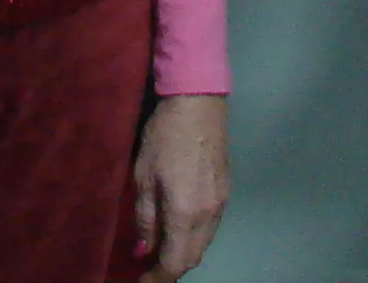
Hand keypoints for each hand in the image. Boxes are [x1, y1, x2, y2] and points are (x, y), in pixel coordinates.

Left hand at [129, 93, 228, 280]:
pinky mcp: (226, 193)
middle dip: (171, 268)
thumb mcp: (143, 175)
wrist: (199, 103)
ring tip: (162, 248)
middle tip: (149, 267)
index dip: (157, 278)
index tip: (141, 281)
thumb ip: (145, 217)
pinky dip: (194, 237)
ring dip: (184, 253)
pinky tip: (180, 227)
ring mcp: (221, 204)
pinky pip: (211, 228)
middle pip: (192, 258)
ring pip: (203, 244)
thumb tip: (143, 250)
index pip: (174, 263)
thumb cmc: (164, 136)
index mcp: (185, 214)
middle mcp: (208, 216)